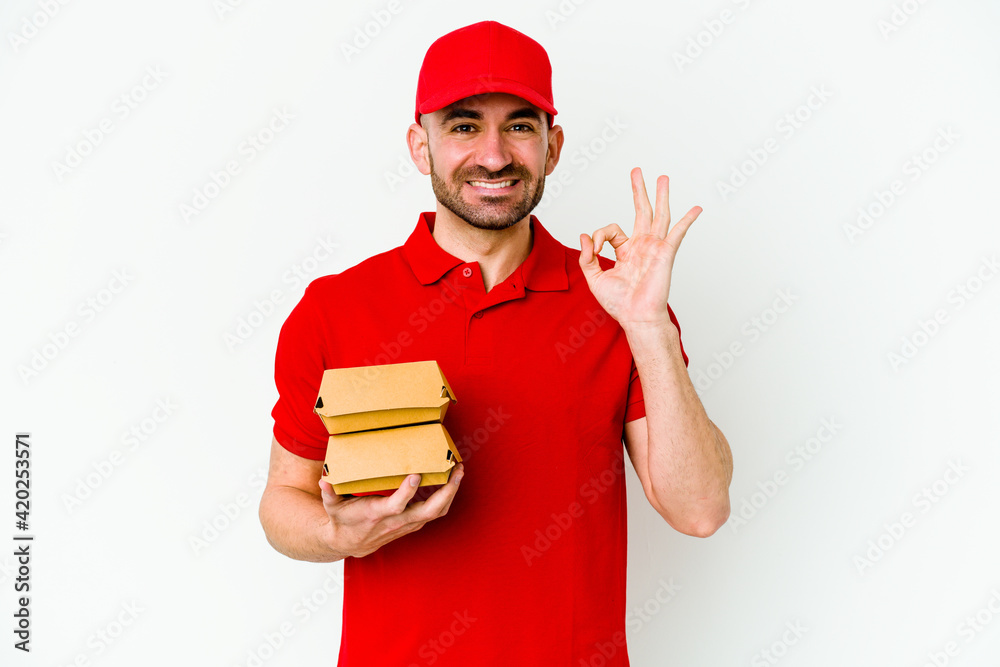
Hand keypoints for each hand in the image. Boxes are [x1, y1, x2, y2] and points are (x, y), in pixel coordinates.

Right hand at [317, 463, 463, 557]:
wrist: (347, 542)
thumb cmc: (341, 520)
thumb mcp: (331, 506)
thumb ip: (329, 493)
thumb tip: (324, 480)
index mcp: (377, 514)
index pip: (396, 506)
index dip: (407, 493)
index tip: (416, 475)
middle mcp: (396, 521)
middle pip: (428, 510)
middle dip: (446, 491)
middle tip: (456, 470)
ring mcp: (407, 523)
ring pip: (436, 512)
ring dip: (451, 493)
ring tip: (459, 471)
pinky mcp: (412, 522)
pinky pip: (434, 512)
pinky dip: (445, 497)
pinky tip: (450, 480)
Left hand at [579, 168, 700, 326]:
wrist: (636, 317)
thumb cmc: (619, 303)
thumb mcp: (594, 278)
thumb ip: (587, 257)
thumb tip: (584, 236)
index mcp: (626, 252)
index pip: (612, 230)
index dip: (599, 235)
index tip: (594, 246)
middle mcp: (642, 246)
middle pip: (642, 211)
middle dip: (639, 190)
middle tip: (638, 171)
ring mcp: (655, 248)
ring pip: (659, 215)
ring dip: (661, 196)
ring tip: (663, 178)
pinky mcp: (665, 253)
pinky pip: (678, 233)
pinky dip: (687, 220)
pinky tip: (696, 208)